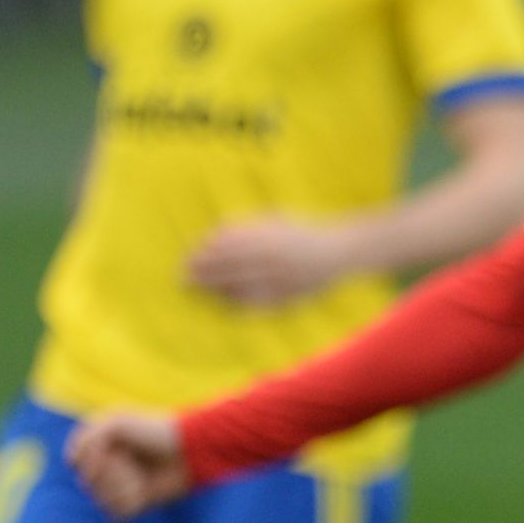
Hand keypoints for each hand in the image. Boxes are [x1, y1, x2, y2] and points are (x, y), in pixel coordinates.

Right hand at [66, 409, 193, 517]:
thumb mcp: (116, 423)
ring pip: (100, 500)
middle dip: (108, 474)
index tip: (109, 450)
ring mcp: (121, 485)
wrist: (190, 450)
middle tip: (131, 462)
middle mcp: (106, 466)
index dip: (89, 459)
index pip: (76, 462)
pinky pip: (117, 513)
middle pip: (87, 483)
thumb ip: (88, 439)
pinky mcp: (135, 502)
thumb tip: (73, 464)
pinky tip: (143, 493)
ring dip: (119, 489)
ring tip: (140, 478)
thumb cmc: (155, 431)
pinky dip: (128, 504)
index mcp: (98, 445)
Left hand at [185, 216, 358, 307]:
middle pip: (229, 265)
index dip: (206, 253)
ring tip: (199, 290)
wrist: (340, 250)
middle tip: (183, 278)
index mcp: (266, 236)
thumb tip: (216, 234)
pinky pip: (260, 300)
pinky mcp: (289, 293)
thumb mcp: (276, 219)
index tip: (189, 257)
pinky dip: (241, 302)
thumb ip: (248, 225)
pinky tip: (226, 303)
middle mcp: (271, 256)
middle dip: (204, 272)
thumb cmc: (304, 232)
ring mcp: (280, 277)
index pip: (227, 245)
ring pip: (241, 284)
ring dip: (217, 288)